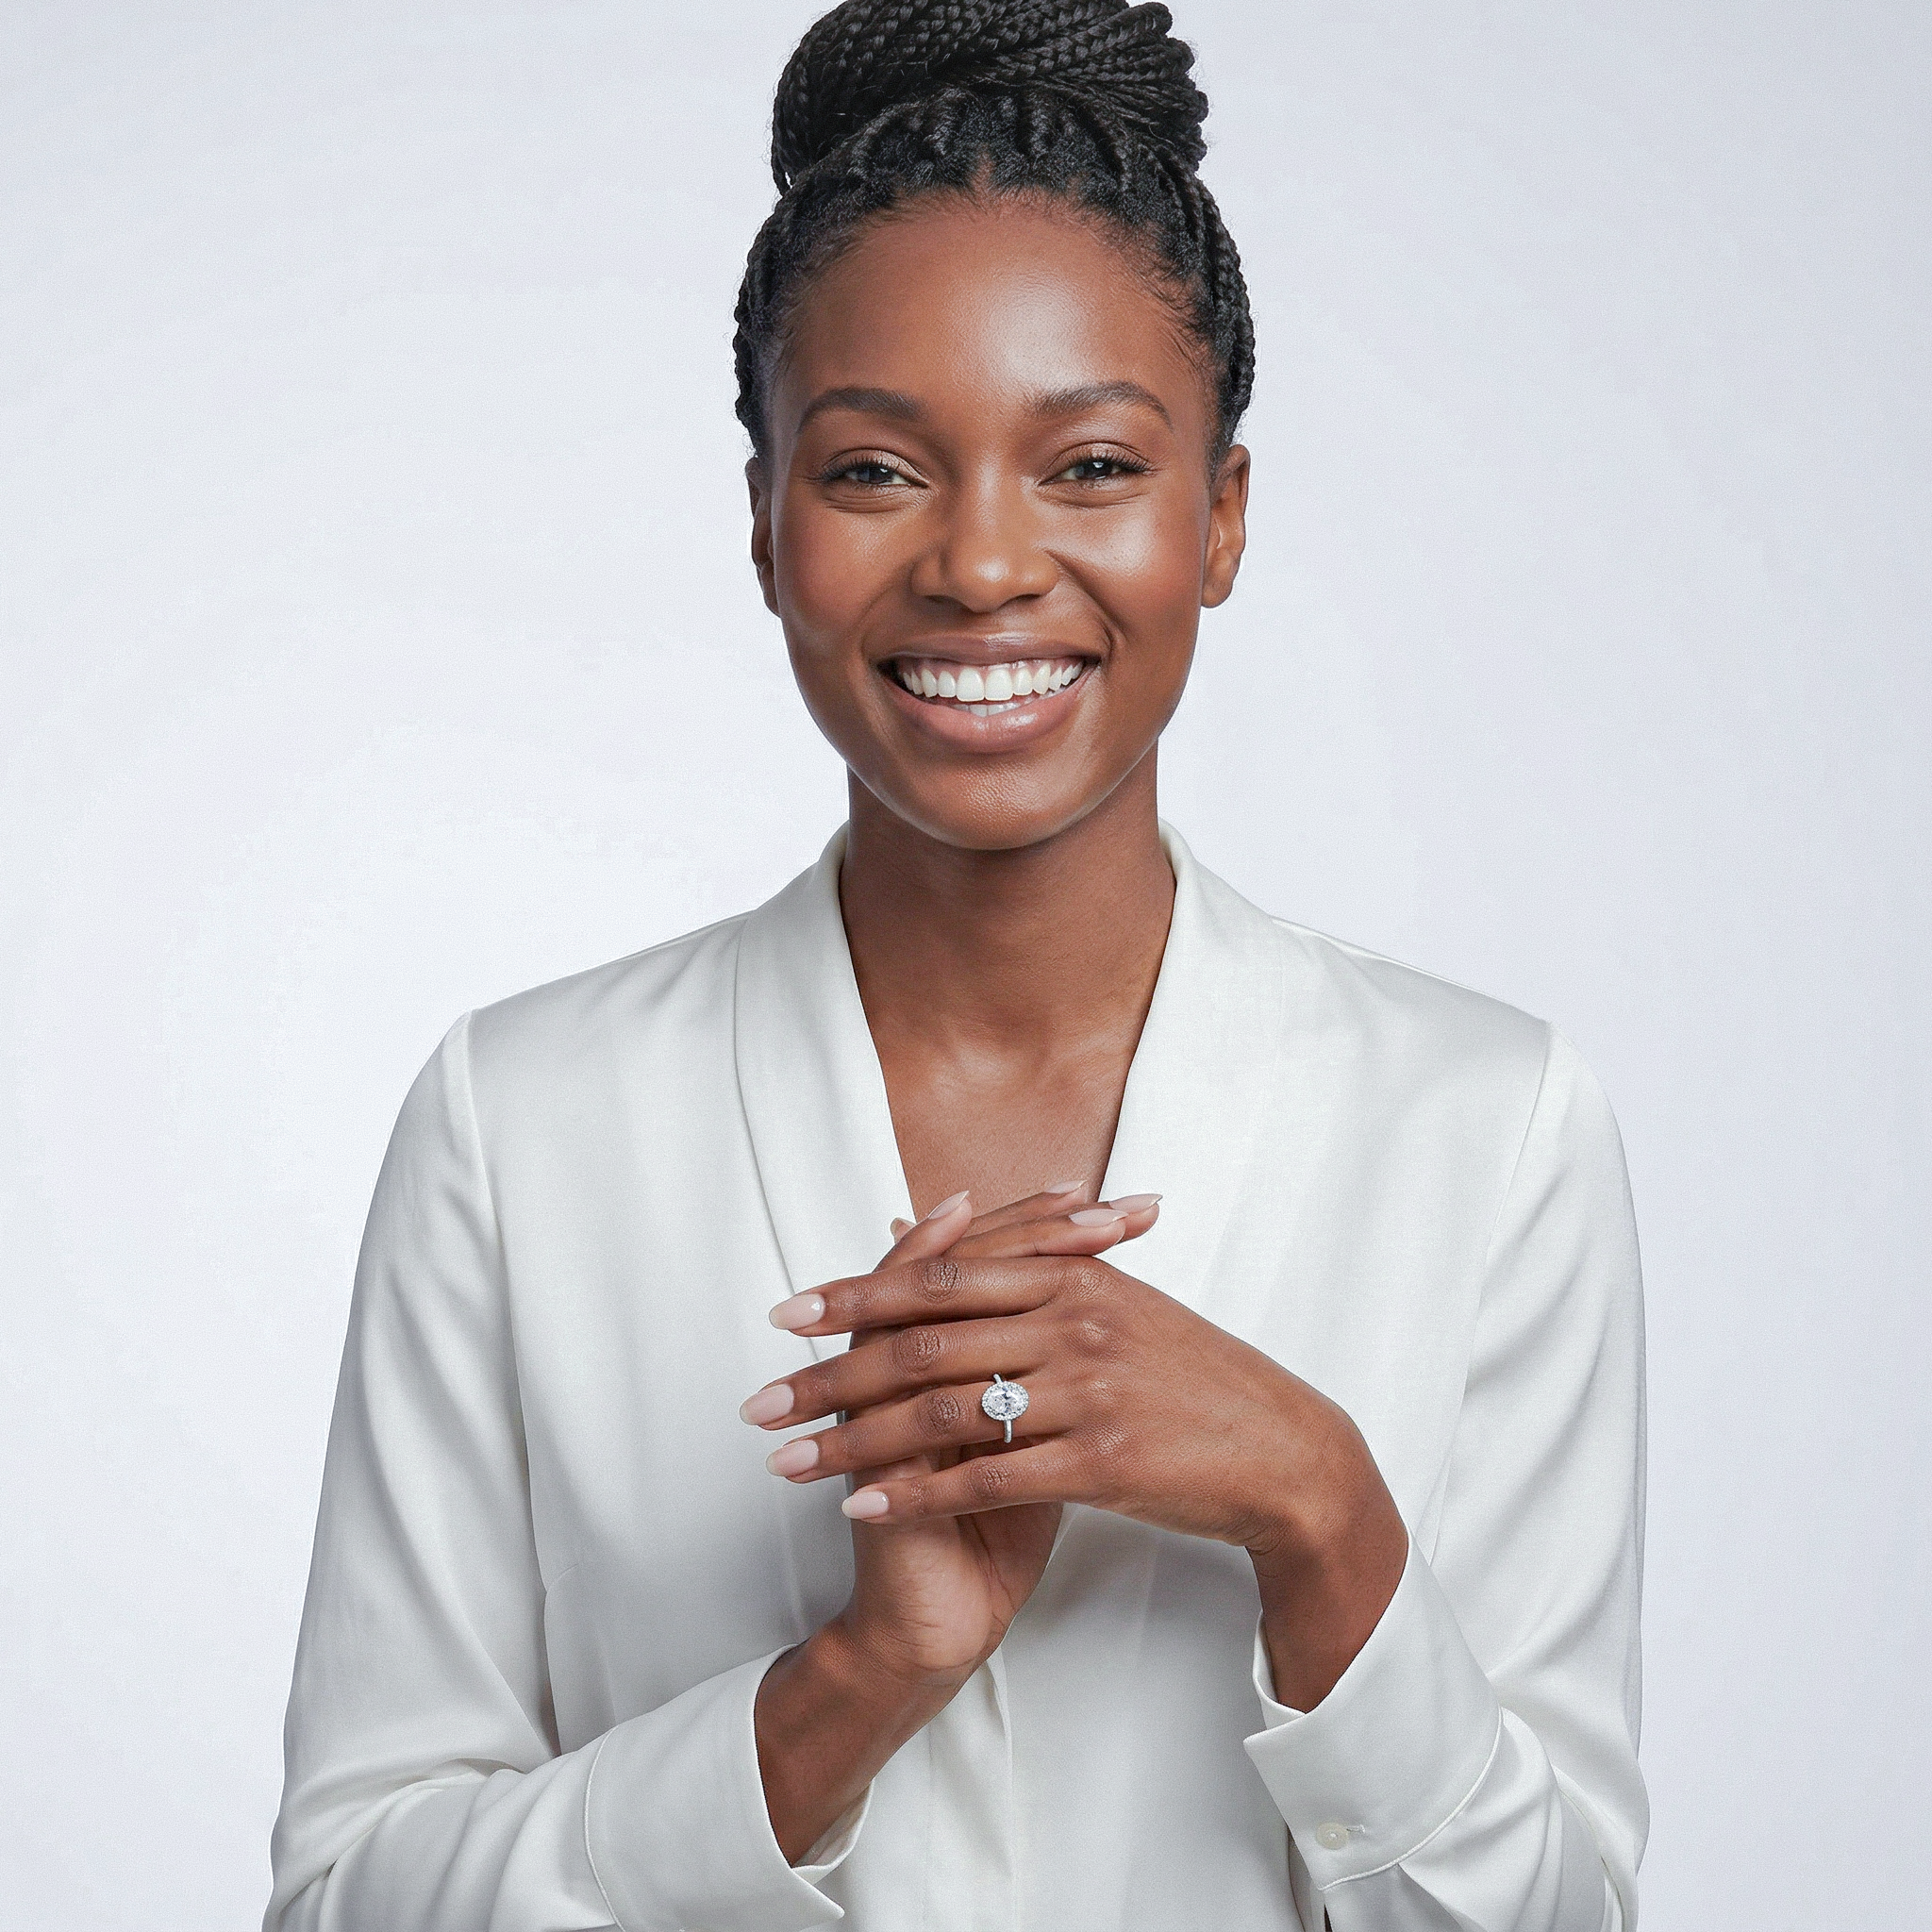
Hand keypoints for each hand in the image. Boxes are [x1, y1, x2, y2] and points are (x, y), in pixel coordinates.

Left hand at [754, 1247, 1408, 1709]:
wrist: (1282, 1448)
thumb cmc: (1190, 1374)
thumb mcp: (1112, 1297)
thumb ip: (1021, 1260)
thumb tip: (923, 1218)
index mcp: (1069, 1276)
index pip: (939, 1277)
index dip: (853, 1295)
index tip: (785, 1315)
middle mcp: (1072, 1322)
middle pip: (923, 1344)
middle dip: (829, 1375)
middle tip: (761, 1402)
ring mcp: (1088, 1392)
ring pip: (942, 1414)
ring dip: (853, 1443)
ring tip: (787, 1464)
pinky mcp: (1101, 1461)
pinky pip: (988, 1478)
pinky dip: (919, 1494)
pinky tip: (864, 1510)